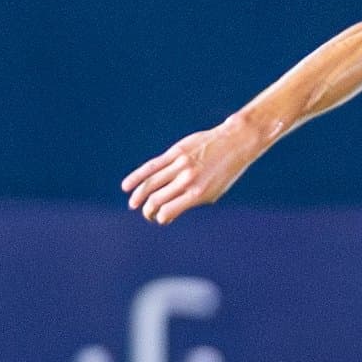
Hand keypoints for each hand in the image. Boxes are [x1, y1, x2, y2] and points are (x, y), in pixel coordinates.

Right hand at [121, 116, 265, 223]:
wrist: (235, 142)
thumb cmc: (225, 171)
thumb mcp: (213, 192)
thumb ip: (190, 203)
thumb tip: (167, 216)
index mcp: (197, 194)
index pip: (168, 211)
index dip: (160, 218)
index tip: (159, 219)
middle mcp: (187, 181)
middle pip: (157, 199)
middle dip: (148, 210)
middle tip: (147, 213)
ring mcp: (180, 165)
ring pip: (151, 183)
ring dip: (138, 196)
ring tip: (133, 204)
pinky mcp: (175, 152)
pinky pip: (151, 166)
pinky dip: (136, 177)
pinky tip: (126, 186)